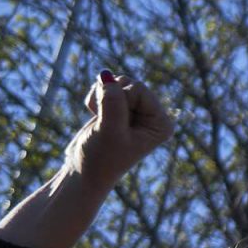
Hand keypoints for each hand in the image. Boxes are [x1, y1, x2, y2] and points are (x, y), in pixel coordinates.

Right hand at [62, 71, 173, 194]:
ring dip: (100, 96)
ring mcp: (137, 111)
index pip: (138, 88)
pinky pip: (106, 86)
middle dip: (110, 96)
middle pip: (128, 82)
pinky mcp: (120, 108)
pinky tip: (96, 116)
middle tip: (106, 122)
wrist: (85, 172)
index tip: (115, 124)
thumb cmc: (101, 158)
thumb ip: (111, 103)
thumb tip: (106, 75)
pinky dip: (95, 97)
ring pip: (116, 82)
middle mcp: (154, 116)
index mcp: (161, 123)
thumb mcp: (109, 131)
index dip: (119, 100)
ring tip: (100, 120)